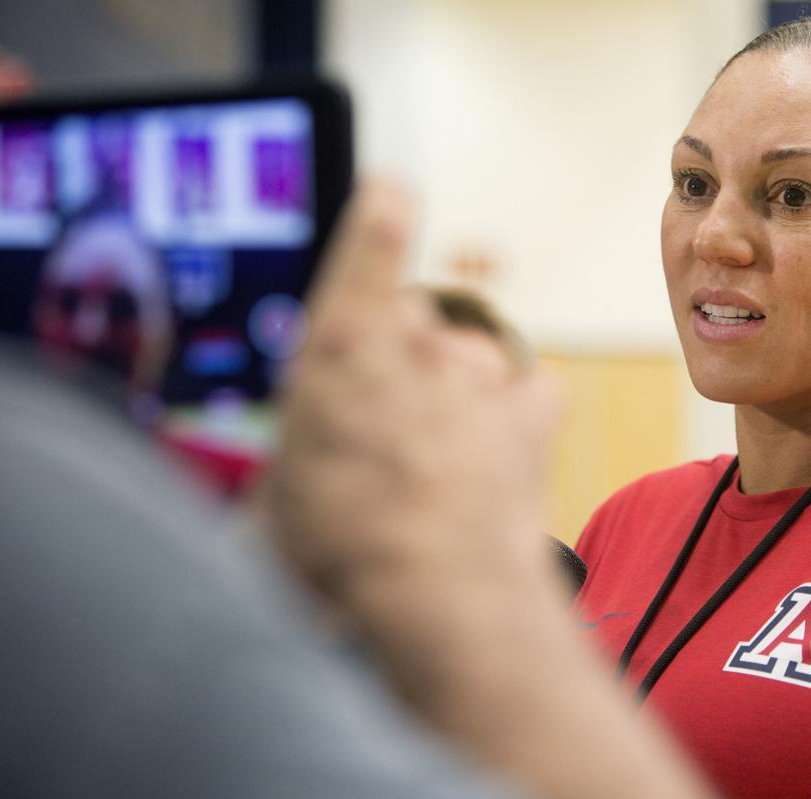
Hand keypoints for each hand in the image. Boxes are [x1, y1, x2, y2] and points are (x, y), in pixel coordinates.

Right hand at [266, 181, 559, 606]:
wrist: (441, 594)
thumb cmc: (344, 550)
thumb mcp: (277, 497)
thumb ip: (298, 445)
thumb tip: (301, 463)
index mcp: (343, 344)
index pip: (373, 241)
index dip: (384, 215)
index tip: (394, 191)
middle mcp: (417, 340)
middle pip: (413, 324)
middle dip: (402, 365)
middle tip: (388, 439)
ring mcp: (481, 369)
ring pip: (466, 361)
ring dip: (455, 398)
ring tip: (436, 470)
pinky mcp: (534, 405)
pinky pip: (521, 392)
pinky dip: (510, 420)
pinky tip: (487, 466)